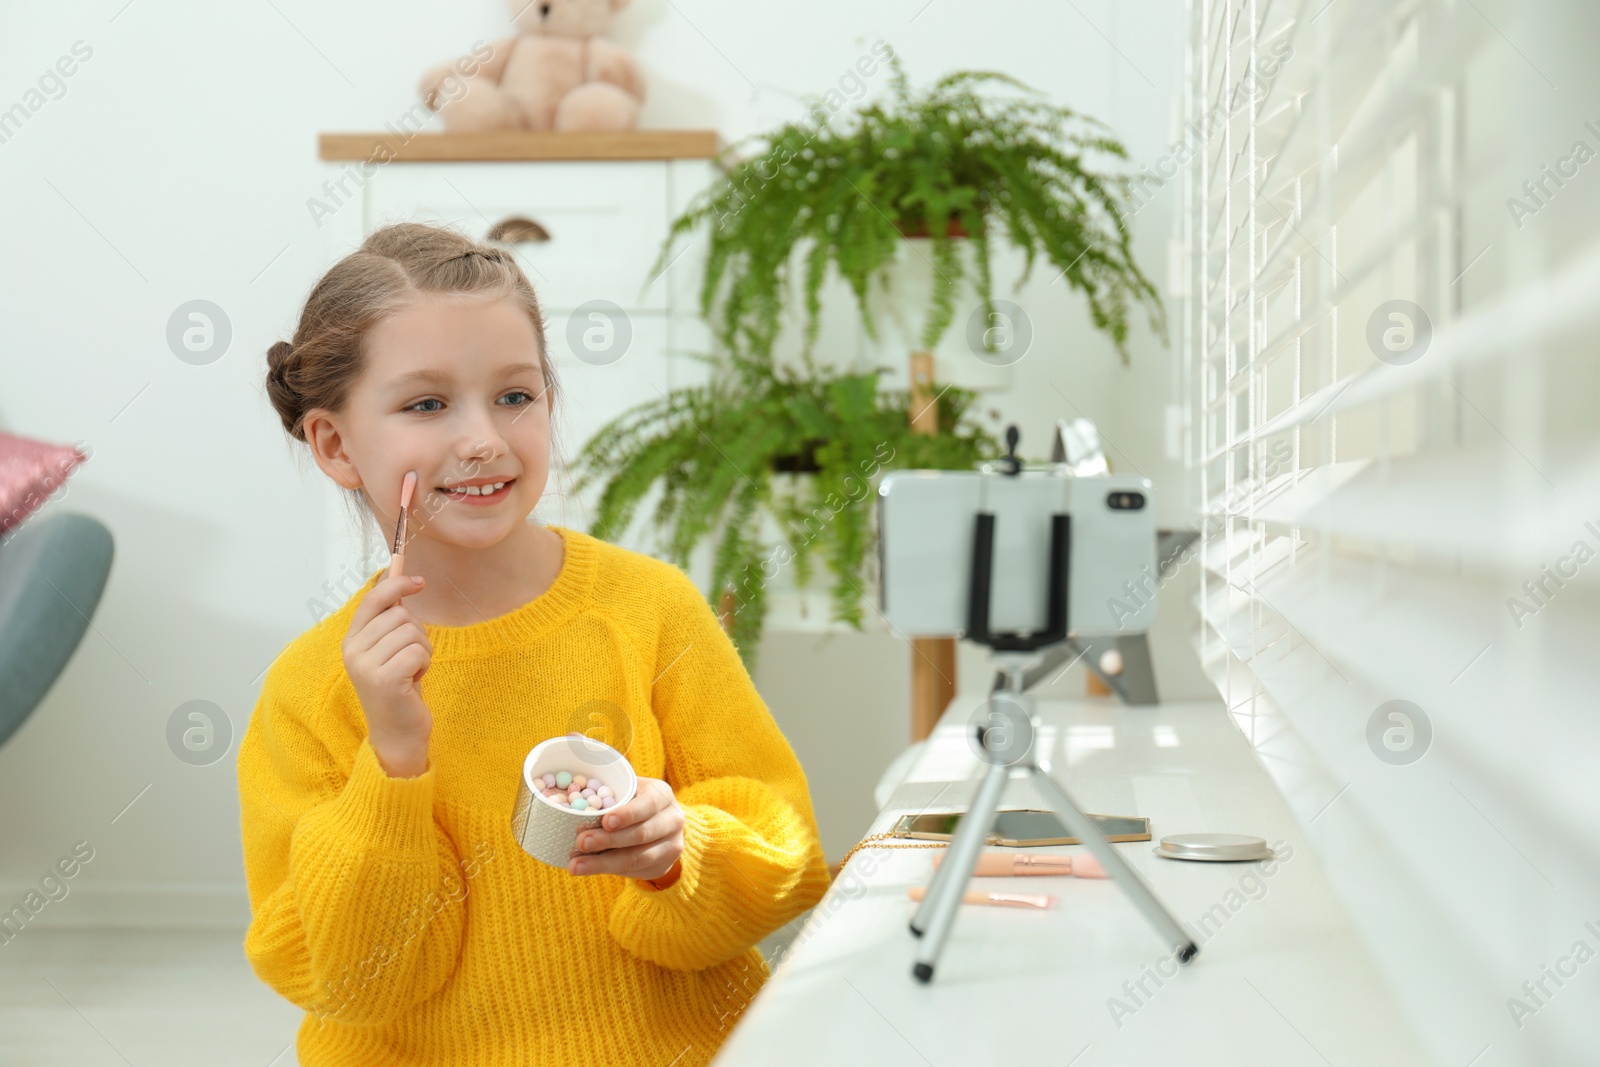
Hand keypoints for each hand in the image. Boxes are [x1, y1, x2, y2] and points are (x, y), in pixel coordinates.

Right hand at [343, 573, 433, 776]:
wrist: (398, 733)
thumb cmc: (398, 688)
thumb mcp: (390, 650)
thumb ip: (390, 619)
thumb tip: (401, 577)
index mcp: (352, 641)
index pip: (373, 599)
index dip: (397, 585)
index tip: (419, 582)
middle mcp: (353, 651)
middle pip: (399, 615)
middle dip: (417, 633)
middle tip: (411, 659)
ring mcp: (366, 665)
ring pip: (412, 633)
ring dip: (423, 651)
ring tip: (412, 671)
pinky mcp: (384, 679)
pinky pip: (418, 652)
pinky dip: (425, 664)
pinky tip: (414, 681)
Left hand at [568, 778, 683, 882]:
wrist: (661, 826)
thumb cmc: (634, 802)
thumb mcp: (629, 789)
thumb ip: (608, 790)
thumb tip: (567, 783)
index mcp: (663, 795)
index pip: (647, 805)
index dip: (627, 814)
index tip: (605, 821)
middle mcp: (673, 820)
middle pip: (641, 834)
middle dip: (608, 840)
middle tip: (581, 842)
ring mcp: (671, 846)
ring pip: (637, 859)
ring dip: (603, 863)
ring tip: (576, 865)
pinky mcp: (663, 866)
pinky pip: (635, 872)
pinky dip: (609, 871)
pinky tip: (589, 869)